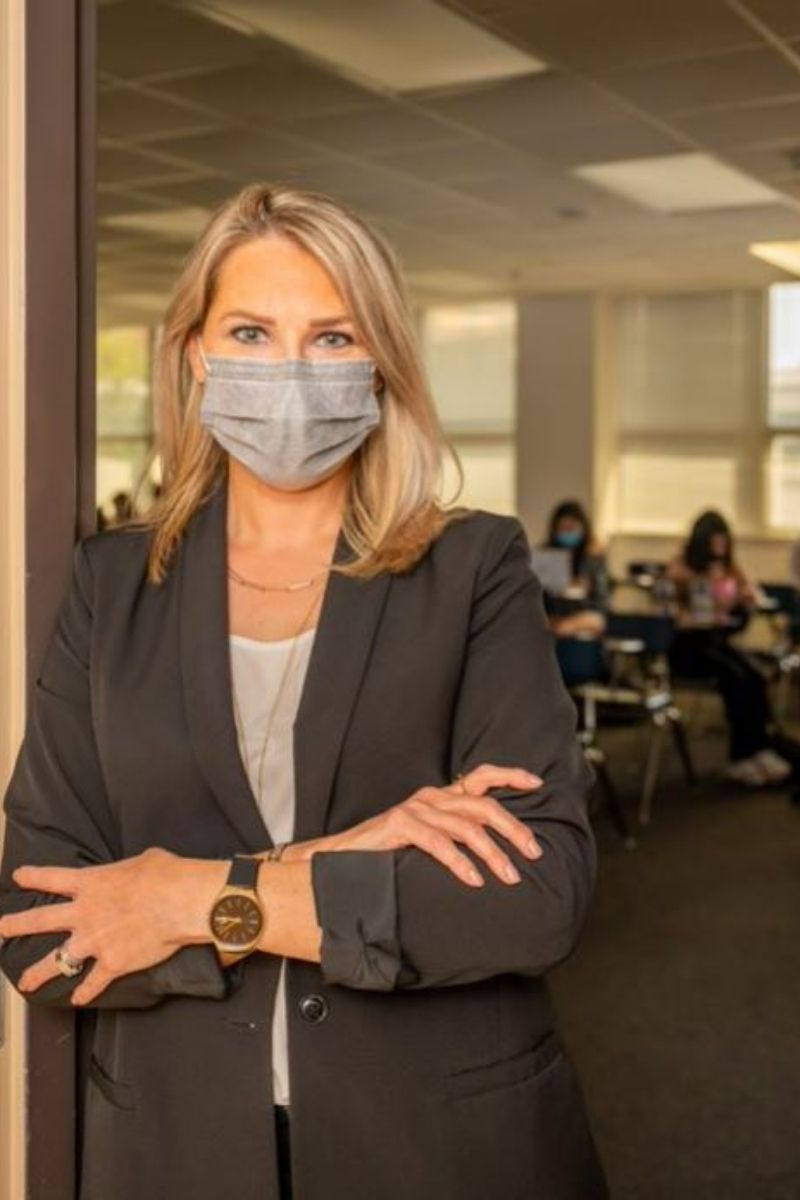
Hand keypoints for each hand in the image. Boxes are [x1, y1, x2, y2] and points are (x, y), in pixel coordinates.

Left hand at [0, 848, 226, 1004]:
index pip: (53, 878)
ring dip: (37, 972)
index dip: (33, 877)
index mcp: (92, 884)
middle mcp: (85, 914)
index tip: (18, 877)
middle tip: (1, 929)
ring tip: (24, 982)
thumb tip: (140, 872)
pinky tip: (78, 1000)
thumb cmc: (167, 875)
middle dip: (15, 925)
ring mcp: (95, 942)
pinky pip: (92, 983)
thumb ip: (130, 870)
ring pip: (57, 961)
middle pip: (41, 920)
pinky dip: (85, 993)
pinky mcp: (112, 964)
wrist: (180, 902)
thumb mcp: (144, 860)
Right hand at [285, 763, 542, 887]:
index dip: (510, 775)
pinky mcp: (399, 824)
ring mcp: (415, 808)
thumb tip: (498, 852)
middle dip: (514, 828)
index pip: (481, 776)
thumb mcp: (427, 840)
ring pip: (467, 827)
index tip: (537, 783)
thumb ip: (454, 836)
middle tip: (534, 853)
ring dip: (494, 854)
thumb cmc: (387, 855)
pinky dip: (460, 862)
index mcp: (440, 797)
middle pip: (484, 805)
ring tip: (511, 876)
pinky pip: (439, 843)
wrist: (339, 859)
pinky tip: (474, 880)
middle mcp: (431, 797)